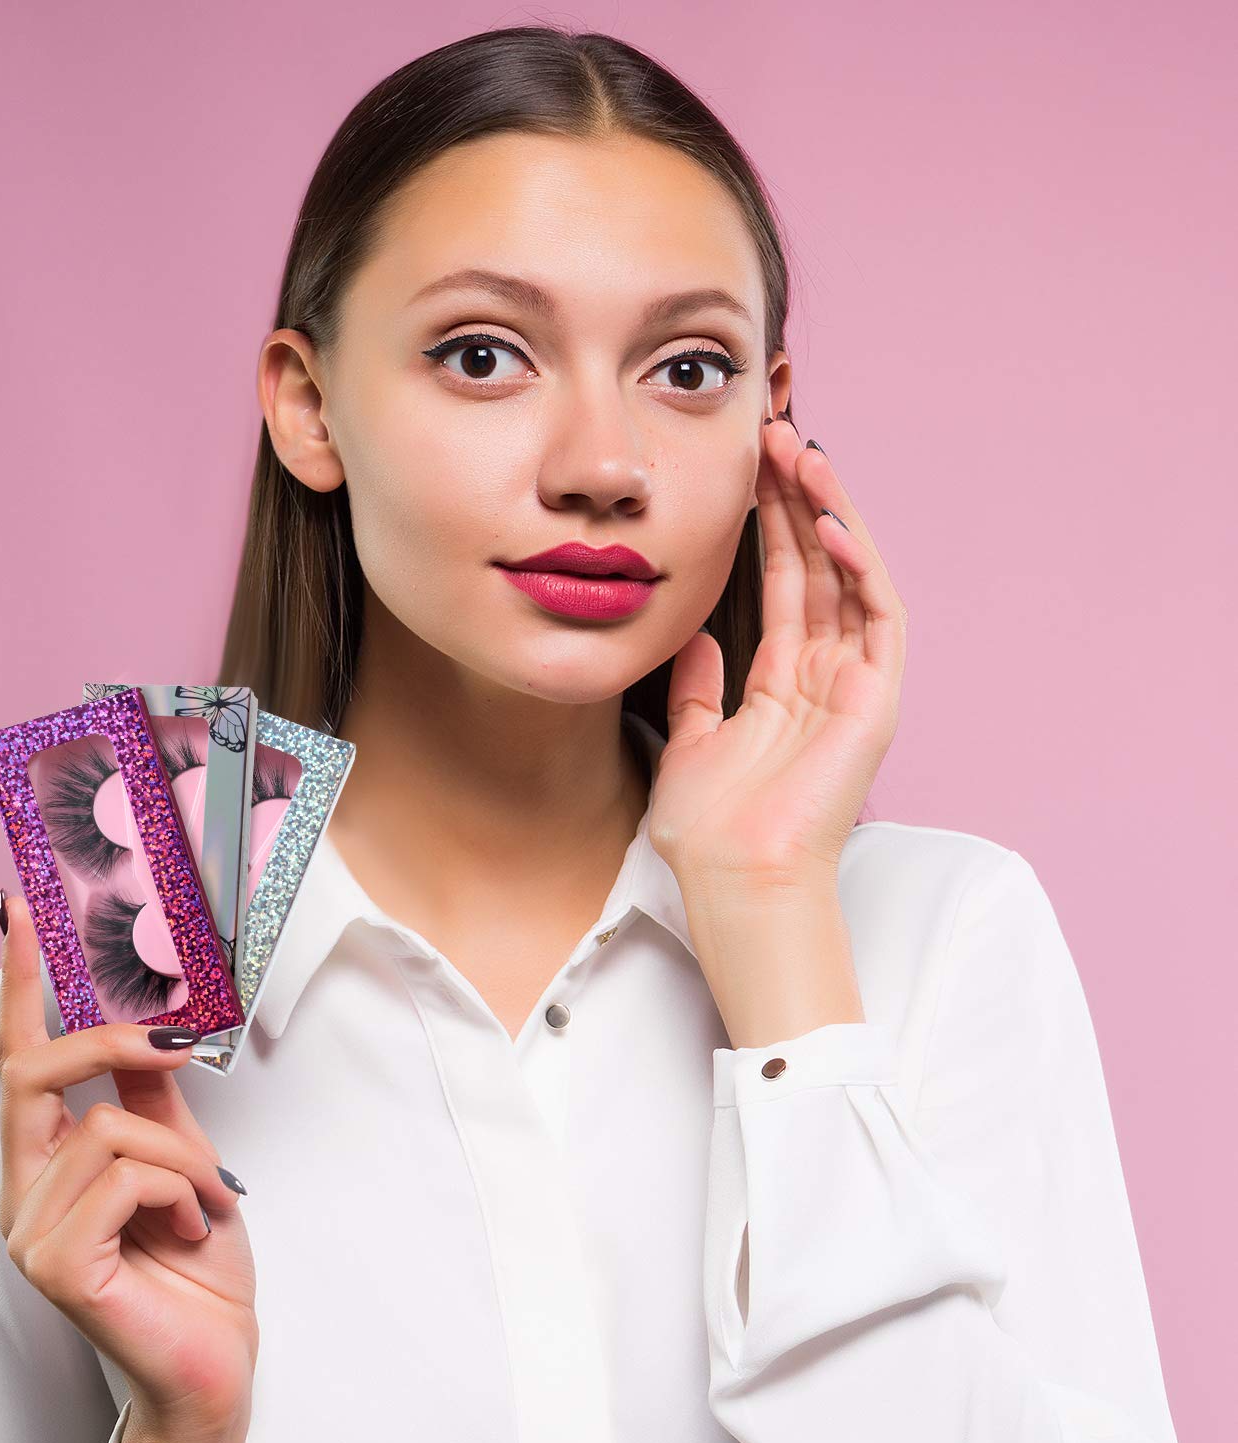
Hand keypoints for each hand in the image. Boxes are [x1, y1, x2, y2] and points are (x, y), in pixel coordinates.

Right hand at [0, 893, 257, 1442]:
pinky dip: (178, 1191)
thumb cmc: (197, 1267)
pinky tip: (186, 1229)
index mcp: (46, 1161)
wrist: (214, 1363)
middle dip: (108, 1044)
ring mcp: (30, 1230)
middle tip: (174, 1048)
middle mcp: (23, 1190)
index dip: (16, 982)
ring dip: (184, 1155)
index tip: (18, 911)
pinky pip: (124, 1176)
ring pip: (110, 1125)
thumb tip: (150, 1027)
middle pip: (35, 1073)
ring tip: (206, 1200)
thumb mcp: (184, 1159)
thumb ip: (152, 1098)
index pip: (19, 1059)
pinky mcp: (56, 1264)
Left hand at [649, 416, 906, 891]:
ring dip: (829, 514)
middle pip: (817, 570)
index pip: (782, 587)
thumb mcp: (688, 744)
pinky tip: (829, 522)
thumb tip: (695, 634)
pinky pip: (877, 619)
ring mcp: (853, 688)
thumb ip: (696, 689)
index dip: (767, 528)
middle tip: (772, 438)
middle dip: (796, 501)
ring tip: (801, 454)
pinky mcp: (876, 701)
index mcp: (781, 687)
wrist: (733, 881)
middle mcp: (823, 679)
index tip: (745, 473)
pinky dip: (859, 568)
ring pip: (850, 580)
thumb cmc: (709, 832)